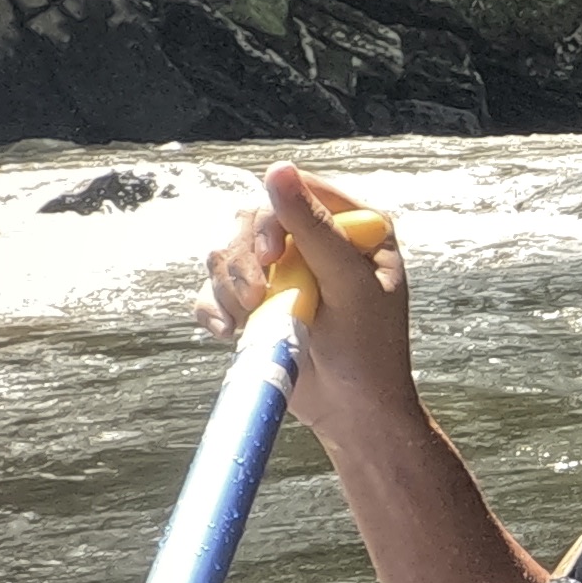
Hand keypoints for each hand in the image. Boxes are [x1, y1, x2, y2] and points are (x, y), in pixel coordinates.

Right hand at [196, 161, 412, 445]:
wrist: (353, 413)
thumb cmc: (369, 351)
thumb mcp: (347, 285)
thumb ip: (312, 228)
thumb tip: (276, 168)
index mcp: (353, 227)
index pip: (296, 191)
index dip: (271, 215)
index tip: (270, 257)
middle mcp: (314, 241)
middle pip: (249, 219)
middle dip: (246, 262)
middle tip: (259, 299)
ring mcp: (281, 273)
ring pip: (224, 254)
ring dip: (230, 289)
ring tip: (254, 323)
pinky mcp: (255, 304)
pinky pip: (212, 291)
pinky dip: (215, 311)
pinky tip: (229, 334)